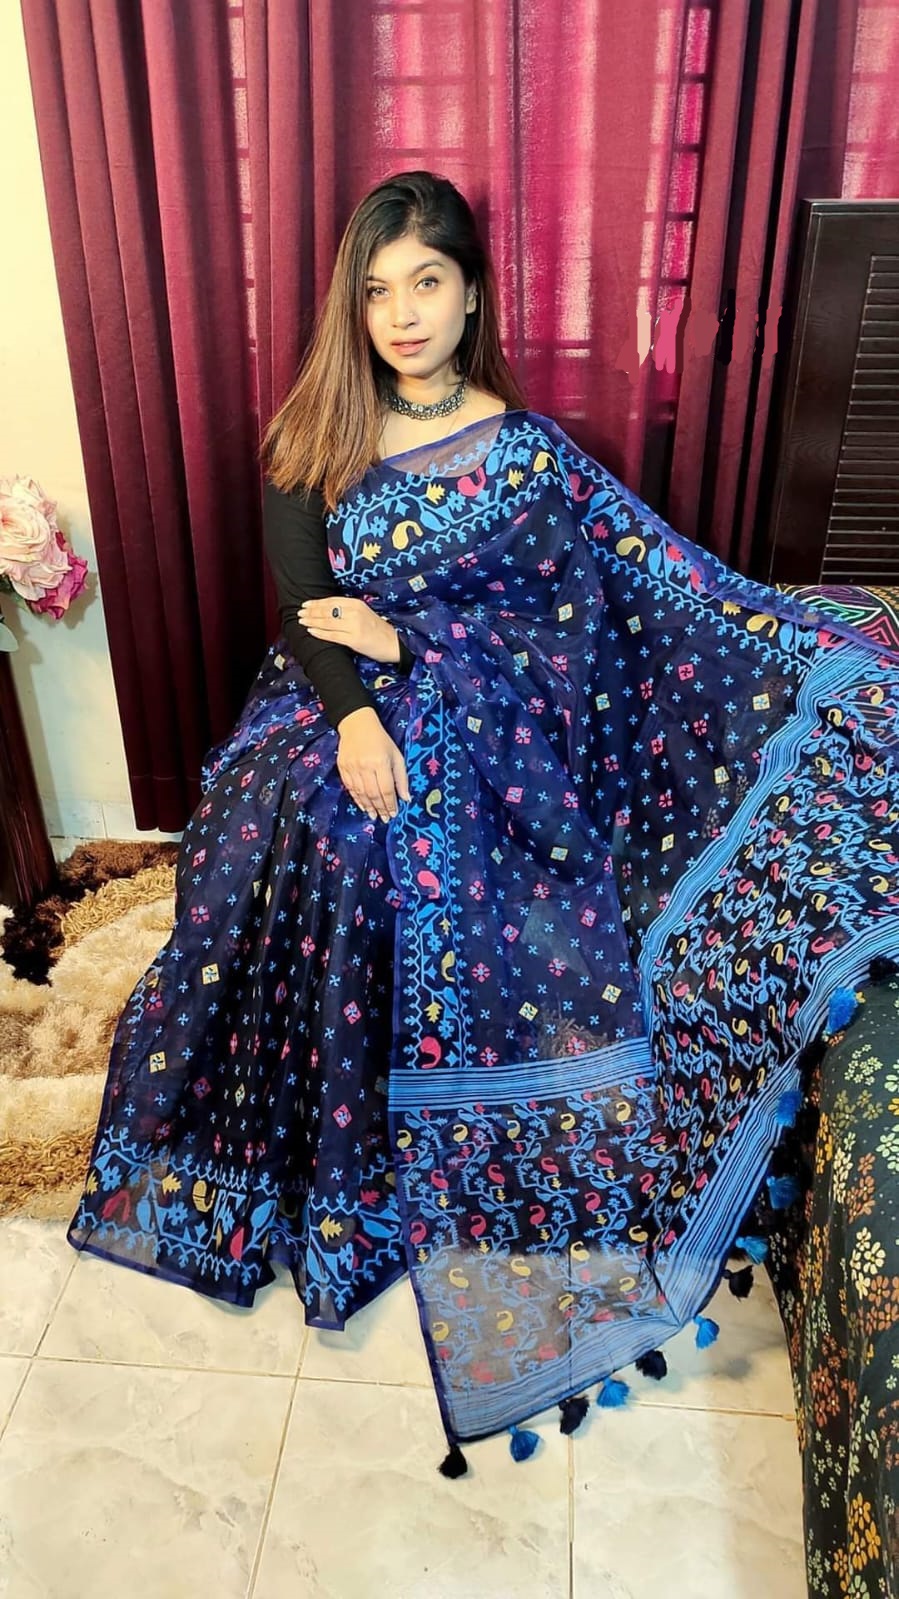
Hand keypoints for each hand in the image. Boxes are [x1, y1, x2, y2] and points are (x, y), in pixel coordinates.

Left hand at [297, 596, 401, 663]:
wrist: (393, 643)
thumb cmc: (377, 629)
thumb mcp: (363, 613)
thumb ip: (347, 610)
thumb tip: (326, 610)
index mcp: (356, 604)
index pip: (331, 601)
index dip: (317, 603)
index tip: (305, 604)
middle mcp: (354, 612)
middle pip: (327, 610)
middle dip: (311, 612)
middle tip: (300, 613)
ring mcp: (354, 625)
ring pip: (328, 622)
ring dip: (312, 621)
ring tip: (302, 621)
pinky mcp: (354, 639)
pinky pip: (333, 635)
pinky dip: (320, 633)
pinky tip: (311, 631)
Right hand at [336, 706, 410, 821]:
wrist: (356, 723)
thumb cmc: (381, 740)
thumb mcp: (396, 755)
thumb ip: (401, 777)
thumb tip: (405, 798)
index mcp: (380, 762)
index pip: (386, 789)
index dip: (390, 804)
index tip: (394, 814)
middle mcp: (365, 766)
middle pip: (373, 793)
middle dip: (380, 809)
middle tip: (385, 819)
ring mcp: (351, 767)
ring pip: (360, 793)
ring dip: (368, 807)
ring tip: (374, 816)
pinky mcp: (342, 767)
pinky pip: (350, 787)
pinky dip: (357, 799)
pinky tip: (363, 806)